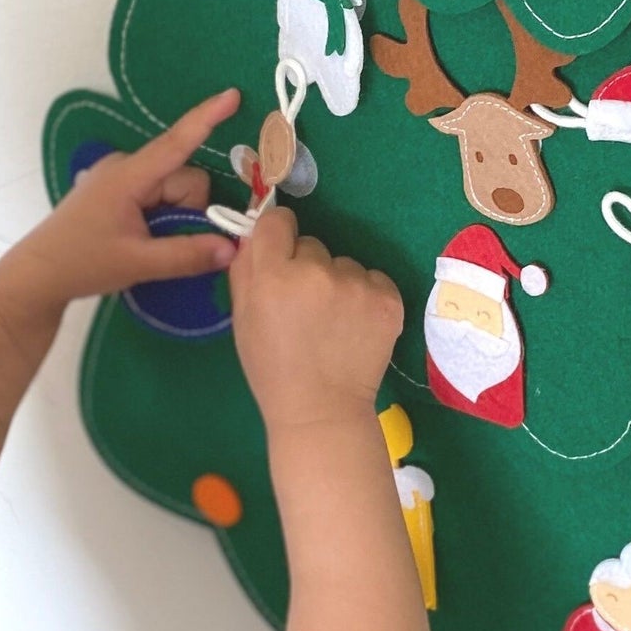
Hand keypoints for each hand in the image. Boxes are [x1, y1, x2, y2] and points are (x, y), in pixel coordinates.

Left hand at [27, 90, 239, 304]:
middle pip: (183, 178)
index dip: (207, 118)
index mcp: (128, 176)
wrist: (38, 276)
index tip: (233, 94)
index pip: (176, 142)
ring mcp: (118, 177)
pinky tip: (141, 237)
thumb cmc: (82, 263)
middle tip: (160, 244)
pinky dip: (162, 215)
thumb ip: (186, 255)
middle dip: (188, 211)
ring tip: (144, 244)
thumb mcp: (137, 264)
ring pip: (172, 189)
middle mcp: (124, 167)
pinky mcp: (115, 191)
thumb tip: (232, 249)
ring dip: (174, 216)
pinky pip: (156, 194)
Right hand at [229, 208, 404, 433]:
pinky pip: (373, 280)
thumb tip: (256, 231)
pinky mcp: (387, 298)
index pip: (277, 221)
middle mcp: (315, 271)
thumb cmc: (273, 368)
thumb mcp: (243, 318)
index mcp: (273, 275)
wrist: (321, 410)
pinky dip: (366, 298)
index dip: (279, 235)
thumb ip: (246, 269)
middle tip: (306, 309)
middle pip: (312, 245)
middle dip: (307, 268)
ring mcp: (356, 284)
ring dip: (339, 284)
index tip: (282, 253)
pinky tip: (356, 327)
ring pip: (344, 264)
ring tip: (334, 324)